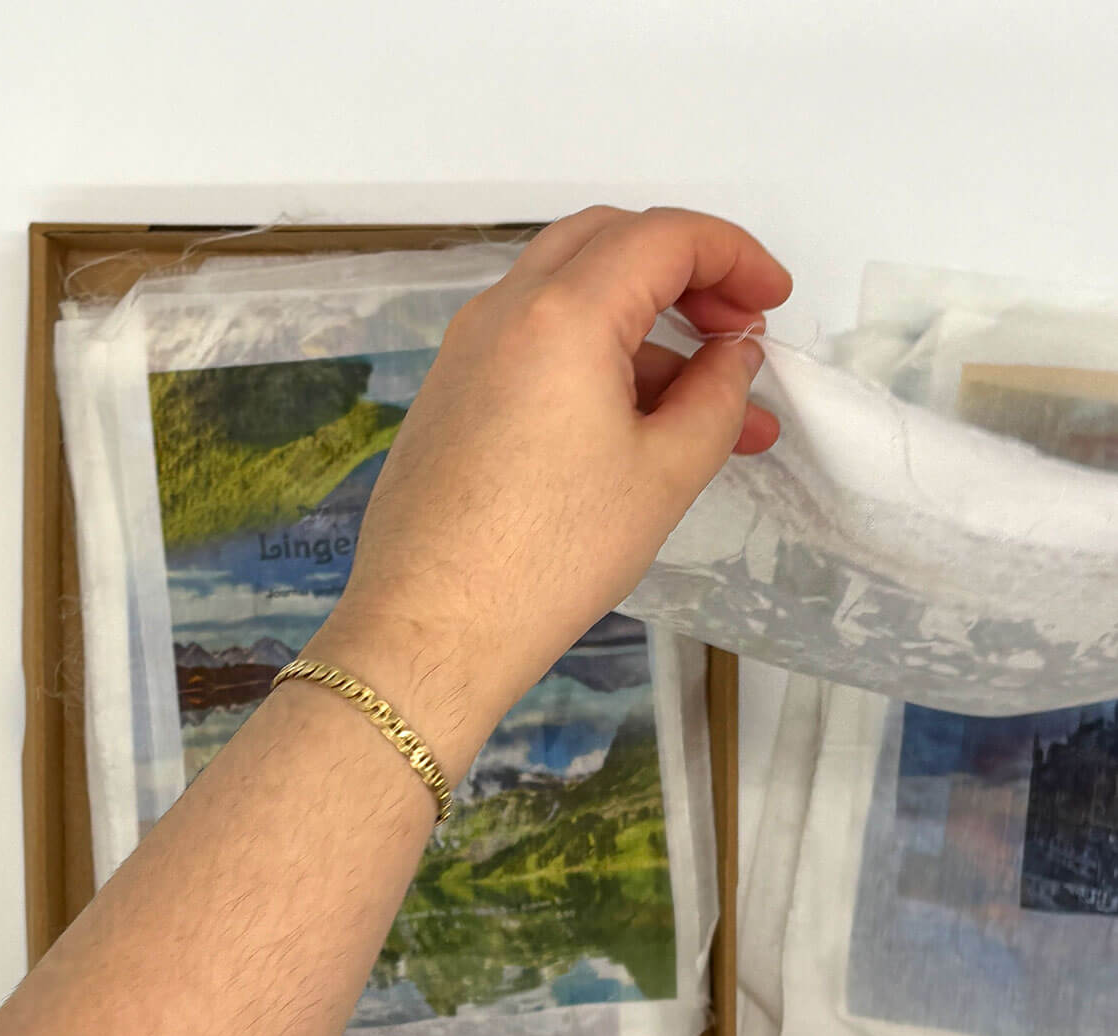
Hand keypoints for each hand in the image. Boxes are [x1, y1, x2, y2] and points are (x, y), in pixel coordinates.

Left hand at [306, 204, 790, 776]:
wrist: (432, 626)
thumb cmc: (552, 556)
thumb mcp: (665, 474)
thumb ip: (717, 396)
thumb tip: (733, 357)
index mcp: (562, 312)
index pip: (664, 235)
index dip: (735, 255)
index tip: (775, 299)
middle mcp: (502, 311)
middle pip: (608, 244)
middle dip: (685, 273)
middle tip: (735, 333)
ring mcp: (465, 352)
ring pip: (567, 297)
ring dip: (642, 330)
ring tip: (706, 409)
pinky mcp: (448, 396)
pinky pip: (530, 346)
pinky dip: (590, 360)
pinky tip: (632, 427)